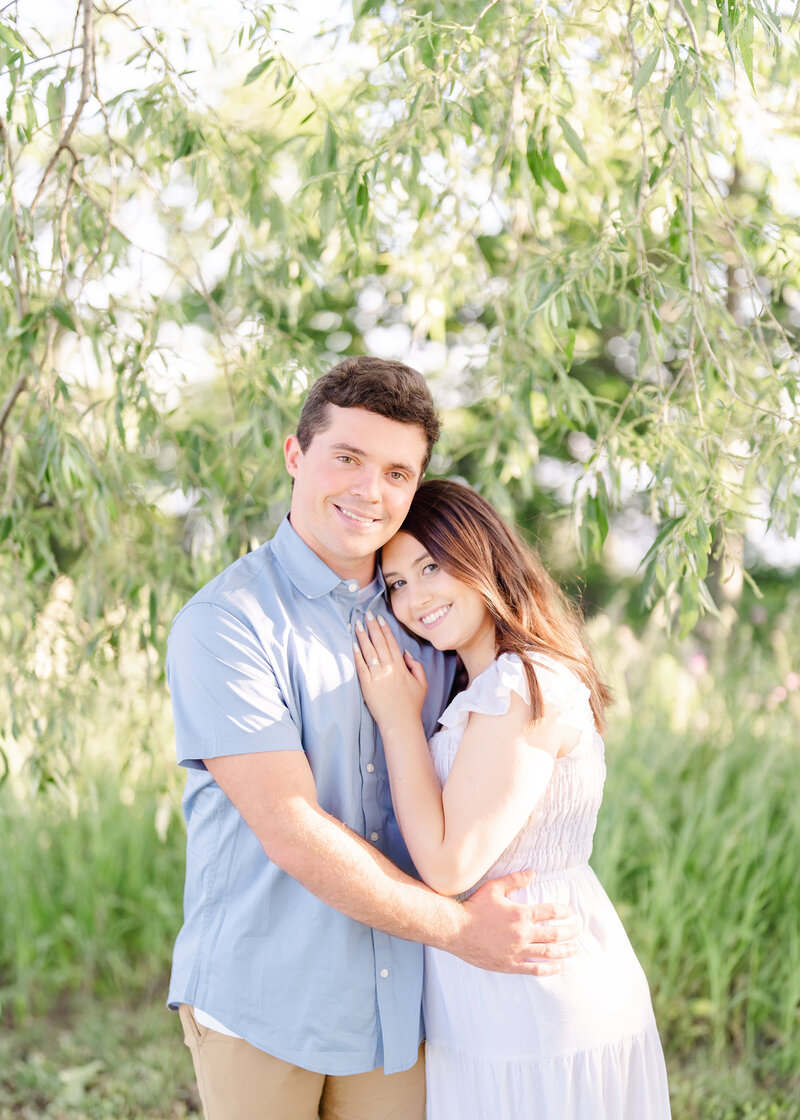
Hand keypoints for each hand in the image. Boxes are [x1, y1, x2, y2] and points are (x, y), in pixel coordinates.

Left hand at [353, 612, 427, 731]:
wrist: (400, 723)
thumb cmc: (411, 705)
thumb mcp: (422, 683)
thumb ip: (416, 665)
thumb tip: (404, 652)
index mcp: (401, 667)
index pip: (391, 643)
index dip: (385, 629)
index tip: (380, 618)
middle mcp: (388, 669)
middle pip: (379, 643)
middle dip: (372, 627)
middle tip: (367, 614)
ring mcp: (377, 677)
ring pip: (368, 652)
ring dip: (362, 636)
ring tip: (358, 624)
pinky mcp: (367, 686)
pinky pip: (361, 667)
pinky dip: (357, 655)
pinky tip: (354, 644)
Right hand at [452, 870, 579, 975]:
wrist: (456, 930)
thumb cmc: (474, 907)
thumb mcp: (494, 888)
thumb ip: (515, 880)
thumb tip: (534, 872)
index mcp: (521, 914)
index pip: (551, 912)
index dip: (564, 912)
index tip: (571, 913)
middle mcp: (522, 933)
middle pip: (554, 934)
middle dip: (571, 932)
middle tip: (579, 930)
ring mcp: (517, 951)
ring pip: (549, 953)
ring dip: (566, 951)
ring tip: (576, 950)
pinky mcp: (510, 965)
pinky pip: (535, 970)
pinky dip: (551, 969)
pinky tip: (560, 966)